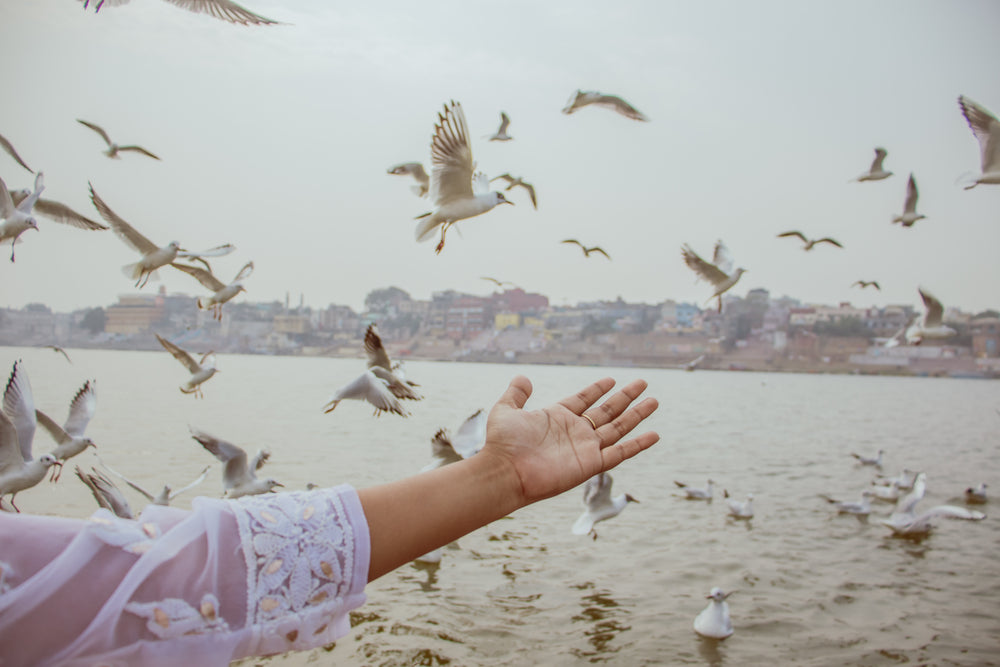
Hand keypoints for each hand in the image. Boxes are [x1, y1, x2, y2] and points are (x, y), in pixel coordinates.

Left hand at [481, 376, 658, 506]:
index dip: (598, 390)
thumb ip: (516, 394)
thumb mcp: (506, 410)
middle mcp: (575, 432)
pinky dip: (638, 445)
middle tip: (643, 383)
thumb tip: (523, 378)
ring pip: (618, 428)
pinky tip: (654, 434)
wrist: (506, 471)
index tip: (612, 380)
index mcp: (558, 417)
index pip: (584, 400)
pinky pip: (620, 453)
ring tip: (654, 400)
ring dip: (636, 415)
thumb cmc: (503, 444)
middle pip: (607, 411)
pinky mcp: (591, 464)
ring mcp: (585, 448)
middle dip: (625, 397)